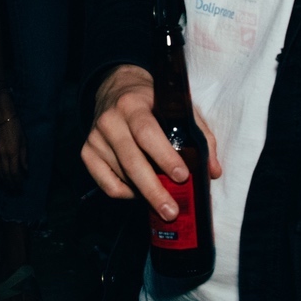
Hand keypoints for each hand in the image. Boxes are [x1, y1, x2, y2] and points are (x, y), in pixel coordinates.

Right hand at [0, 94, 26, 187]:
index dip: (17, 181)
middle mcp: (2, 154)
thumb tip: (25, 170)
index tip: (20, 186)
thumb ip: (24, 157)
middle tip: (14, 189)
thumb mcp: (24, 141)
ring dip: (2, 179)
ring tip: (7, 185)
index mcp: (13, 152)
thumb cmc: (15, 127)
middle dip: (10, 183)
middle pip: (5, 173)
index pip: (14, 172)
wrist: (1, 116)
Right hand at [80, 65, 221, 217]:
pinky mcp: (87, 152)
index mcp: (133, 105)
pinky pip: (106, 184)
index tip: (182, 176)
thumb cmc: (153, 102)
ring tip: (162, 201)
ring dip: (143, 193)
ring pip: (121, 176)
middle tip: (172, 211)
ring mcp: (95, 138)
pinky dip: (126, 193)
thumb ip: (200, 136)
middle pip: (131, 161)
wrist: (116, 89)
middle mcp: (110, 120)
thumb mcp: (178, 108)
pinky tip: (139, 191)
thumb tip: (212, 171)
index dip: (164, 156)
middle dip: (153, 190)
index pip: (147, 132)